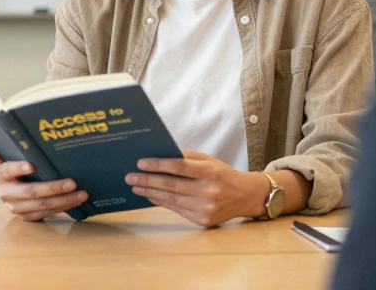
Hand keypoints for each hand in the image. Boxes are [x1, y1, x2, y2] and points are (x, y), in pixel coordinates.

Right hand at [0, 138, 87, 220]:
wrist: (12, 188)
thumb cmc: (12, 165)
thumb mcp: (3, 155)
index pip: (7, 170)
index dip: (19, 168)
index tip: (32, 165)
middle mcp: (5, 193)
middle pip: (30, 192)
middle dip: (53, 188)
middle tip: (72, 182)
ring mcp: (16, 207)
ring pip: (42, 206)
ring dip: (64, 200)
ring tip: (82, 193)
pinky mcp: (27, 217)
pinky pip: (46, 214)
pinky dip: (63, 207)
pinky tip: (76, 201)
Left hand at [125, 150, 269, 226]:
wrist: (245, 197)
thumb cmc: (222, 174)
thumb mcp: (209, 160)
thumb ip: (186, 157)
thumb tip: (158, 154)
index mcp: (210, 171)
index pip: (179, 167)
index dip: (158, 165)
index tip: (140, 163)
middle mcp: (209, 191)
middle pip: (171, 185)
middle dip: (148, 180)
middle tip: (130, 176)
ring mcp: (206, 208)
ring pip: (171, 199)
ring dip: (150, 192)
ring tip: (136, 186)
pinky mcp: (203, 220)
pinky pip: (176, 209)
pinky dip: (161, 202)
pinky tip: (150, 195)